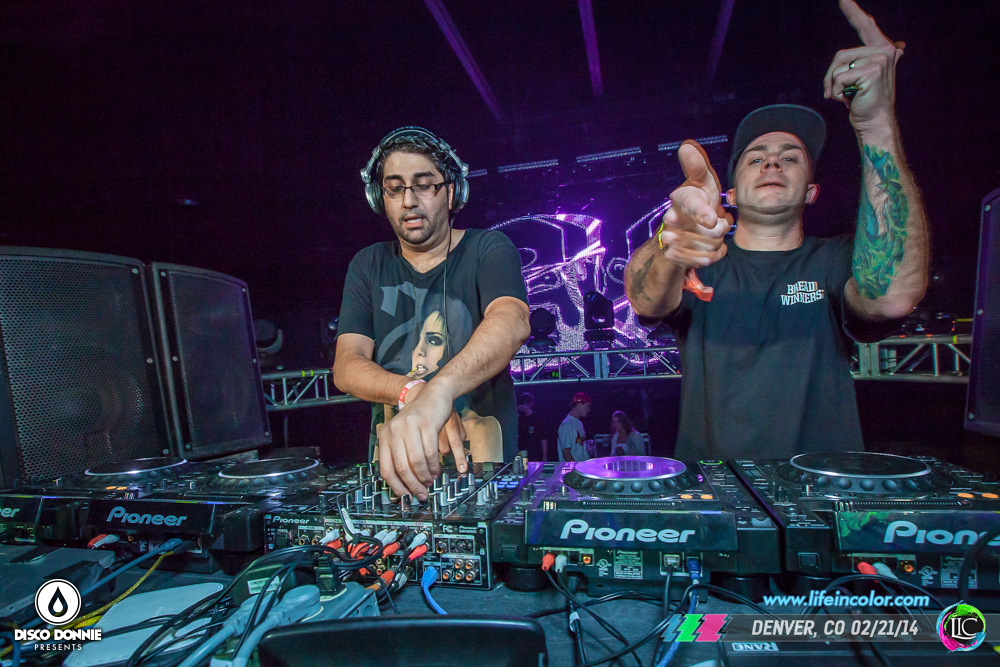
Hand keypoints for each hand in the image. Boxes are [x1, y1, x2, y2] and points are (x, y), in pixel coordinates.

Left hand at [377, 381, 465, 499]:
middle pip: (402, 468)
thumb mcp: (402, 435)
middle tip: (421, 494)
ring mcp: (410, 427)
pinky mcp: (427, 425)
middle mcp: (395, 431)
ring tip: (430, 481)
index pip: (386, 469)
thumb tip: (403, 483)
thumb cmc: (418, 419)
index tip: (406, 496)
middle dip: (413, 485)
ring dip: (425, 476)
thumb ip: (399, 455)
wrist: (433, 396)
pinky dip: (434, 466)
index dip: (396, 486)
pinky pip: (430, 452)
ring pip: (416, 462)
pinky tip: (436, 470)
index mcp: (385, 436)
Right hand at [658, 141, 732, 268]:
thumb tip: (685, 146)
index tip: (713, 219)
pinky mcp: (674, 256)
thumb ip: (697, 166)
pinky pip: (705, 260)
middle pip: (711, 231)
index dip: (703, 213)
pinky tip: (711, 248)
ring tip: (713, 234)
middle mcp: (671, 219)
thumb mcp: (702, 182)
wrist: (684, 230)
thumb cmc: (698, 202)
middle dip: (721, 229)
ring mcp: (671, 239)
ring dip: (718, 242)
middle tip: (716, 222)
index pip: (691, 205)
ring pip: (710, 247)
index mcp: (681, 198)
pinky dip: (714, 255)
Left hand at [823, 0, 904, 131]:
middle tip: (835, 94)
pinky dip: (838, 92)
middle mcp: (886, 50)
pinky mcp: (872, 71)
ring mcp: (881, 59)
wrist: (874, 122)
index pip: (866, 26)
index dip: (853, 11)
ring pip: (838, 67)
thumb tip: (900, 46)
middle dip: (831, 76)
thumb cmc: (866, 102)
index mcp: (884, 50)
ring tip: (848, 97)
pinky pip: (839, 78)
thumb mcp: (866, 77)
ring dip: (834, 86)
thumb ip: (874, 60)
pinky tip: (851, 100)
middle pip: (841, 55)